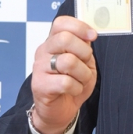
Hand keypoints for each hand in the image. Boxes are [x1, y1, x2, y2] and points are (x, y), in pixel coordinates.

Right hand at [31, 16, 97, 133]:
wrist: (60, 110)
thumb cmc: (72, 84)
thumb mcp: (83, 62)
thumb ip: (84, 46)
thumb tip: (90, 34)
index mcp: (53, 42)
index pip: (61, 23)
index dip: (79, 27)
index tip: (92, 36)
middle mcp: (44, 51)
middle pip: (65, 39)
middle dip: (84, 53)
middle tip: (86, 64)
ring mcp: (39, 68)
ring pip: (68, 61)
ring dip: (82, 74)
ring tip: (80, 81)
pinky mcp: (40, 85)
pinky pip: (66, 82)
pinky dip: (76, 88)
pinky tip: (73, 90)